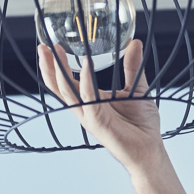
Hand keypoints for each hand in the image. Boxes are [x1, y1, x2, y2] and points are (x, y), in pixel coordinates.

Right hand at [37, 38, 167, 171]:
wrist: (150, 150)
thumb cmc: (141, 124)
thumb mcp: (136, 88)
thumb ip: (132, 67)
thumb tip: (135, 43)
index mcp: (89, 101)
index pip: (66, 82)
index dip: (55, 66)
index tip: (50, 46)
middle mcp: (85, 109)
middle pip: (59, 87)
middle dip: (49, 66)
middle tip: (43, 46)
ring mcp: (89, 116)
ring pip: (67, 92)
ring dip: (60, 71)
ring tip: (55, 51)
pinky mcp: (98, 122)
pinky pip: (88, 99)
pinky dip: (87, 80)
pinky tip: (87, 64)